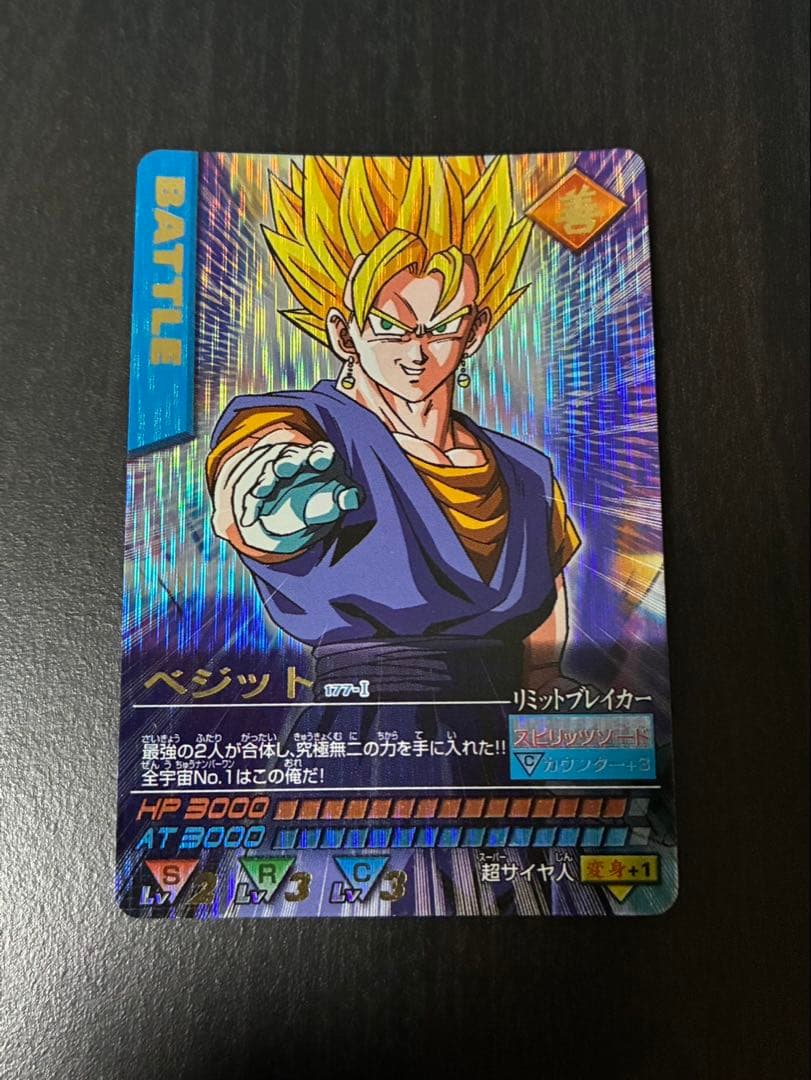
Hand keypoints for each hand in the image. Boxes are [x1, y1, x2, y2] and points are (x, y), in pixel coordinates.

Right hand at [231, 441, 362, 554]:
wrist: (298, 505)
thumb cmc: (325, 496)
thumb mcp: (337, 499)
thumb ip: (346, 498)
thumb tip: (352, 498)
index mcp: (319, 459)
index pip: (321, 451)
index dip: (319, 454)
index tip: (319, 461)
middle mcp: (295, 459)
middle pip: (290, 455)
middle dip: (286, 461)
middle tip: (283, 468)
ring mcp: (274, 471)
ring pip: (267, 471)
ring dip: (263, 481)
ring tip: (260, 492)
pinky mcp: (258, 487)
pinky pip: (251, 495)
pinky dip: (249, 507)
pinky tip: (247, 520)